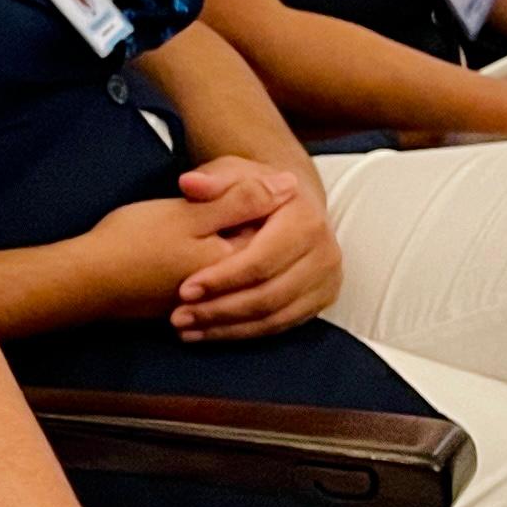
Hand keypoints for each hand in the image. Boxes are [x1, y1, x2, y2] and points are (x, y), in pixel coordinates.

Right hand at [76, 177, 274, 319]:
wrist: (87, 281)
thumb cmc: (133, 242)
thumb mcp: (189, 212)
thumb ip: (241, 200)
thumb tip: (289, 186)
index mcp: (239, 259)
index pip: (274, 225)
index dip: (251, 197)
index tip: (218, 190)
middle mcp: (234, 287)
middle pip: (260, 246)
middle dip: (237, 223)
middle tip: (195, 211)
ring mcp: (214, 300)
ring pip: (239, 266)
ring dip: (223, 249)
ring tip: (184, 233)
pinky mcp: (194, 306)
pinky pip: (220, 286)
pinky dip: (209, 271)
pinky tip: (181, 252)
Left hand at [165, 159, 340, 341]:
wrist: (288, 201)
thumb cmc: (251, 188)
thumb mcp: (232, 174)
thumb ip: (212, 181)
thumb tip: (189, 183)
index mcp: (306, 220)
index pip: (261, 261)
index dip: (222, 279)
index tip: (184, 290)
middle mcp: (325, 252)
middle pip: (269, 295)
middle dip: (220, 310)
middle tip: (179, 317)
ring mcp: (327, 279)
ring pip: (274, 316)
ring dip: (228, 328)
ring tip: (187, 329)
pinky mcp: (321, 299)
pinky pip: (281, 325)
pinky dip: (244, 333)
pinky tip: (210, 333)